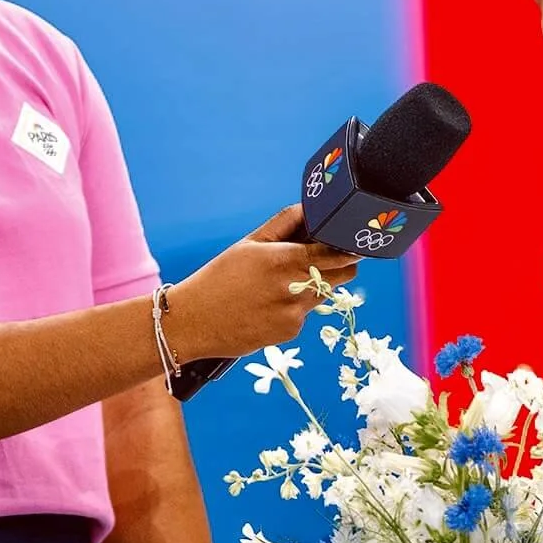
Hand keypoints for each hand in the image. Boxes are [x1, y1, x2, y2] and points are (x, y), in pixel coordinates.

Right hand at [168, 206, 357, 360]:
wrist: (194, 322)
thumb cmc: (220, 277)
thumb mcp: (250, 242)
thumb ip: (285, 223)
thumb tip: (310, 209)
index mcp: (285, 261)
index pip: (337, 254)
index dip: (348, 248)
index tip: (348, 242)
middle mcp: (295, 290)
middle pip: (343, 276)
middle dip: (337, 266)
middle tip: (318, 258)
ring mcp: (294, 315)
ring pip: (324, 295)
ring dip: (314, 286)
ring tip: (281, 283)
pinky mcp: (290, 333)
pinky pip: (304, 314)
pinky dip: (295, 306)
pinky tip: (268, 304)